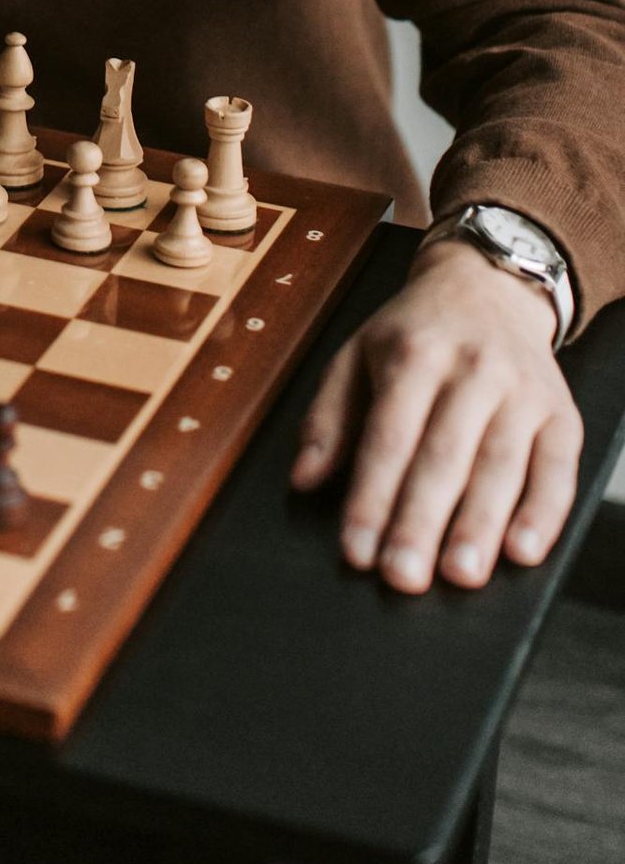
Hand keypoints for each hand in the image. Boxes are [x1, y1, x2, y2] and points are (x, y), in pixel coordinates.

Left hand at [288, 238, 582, 591]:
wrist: (488, 287)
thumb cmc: (414, 333)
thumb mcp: (356, 353)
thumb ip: (328, 418)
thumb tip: (303, 478)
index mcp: (412, 355)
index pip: (388, 437)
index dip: (371, 497)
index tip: (356, 550)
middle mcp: (470, 370)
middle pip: (443, 456)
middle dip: (421, 521)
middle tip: (403, 576)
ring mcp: (521, 392)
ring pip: (500, 465)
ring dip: (480, 525)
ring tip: (459, 575)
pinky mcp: (560, 413)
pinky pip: (557, 468)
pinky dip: (544, 512)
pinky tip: (523, 550)